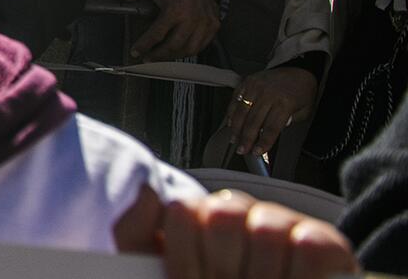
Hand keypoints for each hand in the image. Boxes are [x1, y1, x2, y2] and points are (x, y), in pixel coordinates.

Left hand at [121, 0, 219, 59]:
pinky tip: (176, 52)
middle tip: (147, 58)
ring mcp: (205, 24)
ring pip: (189, 49)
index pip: (158, 33)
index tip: (135, 52)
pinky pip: (200, 46)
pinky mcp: (213, 28)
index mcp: (176, 9)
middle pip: (174, 45)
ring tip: (160, 57)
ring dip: (173, 56)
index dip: (145, 44)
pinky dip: (188, 52)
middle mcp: (192, 18)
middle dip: (158, 55)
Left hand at [159, 191, 356, 278]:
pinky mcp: (324, 242)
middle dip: (224, 266)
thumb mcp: (170, 272)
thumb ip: (136, 233)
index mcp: (197, 222)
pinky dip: (300, 275)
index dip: (186, 256)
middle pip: (223, 215)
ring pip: (267, 229)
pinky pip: (310, 245)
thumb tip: (145, 190)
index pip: (183, 211)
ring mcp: (281, 225)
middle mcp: (238, 215)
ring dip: (262, 275)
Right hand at [226, 67, 317, 158]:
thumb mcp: (304, 110)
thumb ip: (288, 122)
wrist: (299, 70)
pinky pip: (236, 98)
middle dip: (246, 138)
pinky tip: (230, 122)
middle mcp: (269, 94)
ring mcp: (256, 86)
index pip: (271, 128)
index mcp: (285, 103)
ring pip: (242, 111)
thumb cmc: (302, 92)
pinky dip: (231, 111)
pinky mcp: (248, 81)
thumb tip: (270, 132)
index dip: (263, 142)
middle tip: (241, 150)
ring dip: (236, 128)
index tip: (257, 152)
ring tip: (234, 139)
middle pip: (254, 121)